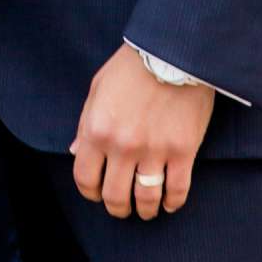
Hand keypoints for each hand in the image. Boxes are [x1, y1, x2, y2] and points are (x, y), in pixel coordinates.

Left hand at [71, 45, 214, 219]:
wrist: (175, 50)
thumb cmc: (133, 66)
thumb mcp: (98, 88)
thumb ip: (86, 124)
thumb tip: (77, 153)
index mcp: (97, 130)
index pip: (85, 179)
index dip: (90, 192)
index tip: (97, 194)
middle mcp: (123, 146)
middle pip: (115, 197)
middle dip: (117, 208)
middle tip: (123, 208)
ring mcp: (154, 150)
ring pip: (146, 199)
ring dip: (145, 211)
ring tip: (147, 210)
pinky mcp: (183, 150)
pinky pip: (177, 189)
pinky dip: (172, 202)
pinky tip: (169, 203)